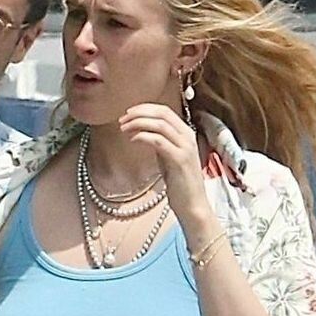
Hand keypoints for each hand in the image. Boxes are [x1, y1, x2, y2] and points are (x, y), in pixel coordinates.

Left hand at [119, 104, 210, 227]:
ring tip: (124, 128)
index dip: (144, 108)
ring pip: (160, 124)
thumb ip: (161, 144)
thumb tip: (144, 133)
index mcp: (186, 134)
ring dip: (138, 123)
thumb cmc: (180, 185)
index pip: (164, 111)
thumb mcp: (169, 158)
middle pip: (162, 113)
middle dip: (139, 112)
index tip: (128, 113)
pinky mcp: (179, 159)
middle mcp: (188, 137)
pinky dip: (143, 136)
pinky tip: (133, 140)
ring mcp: (185, 147)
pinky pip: (158, 141)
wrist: (193, 206)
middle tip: (122, 119)